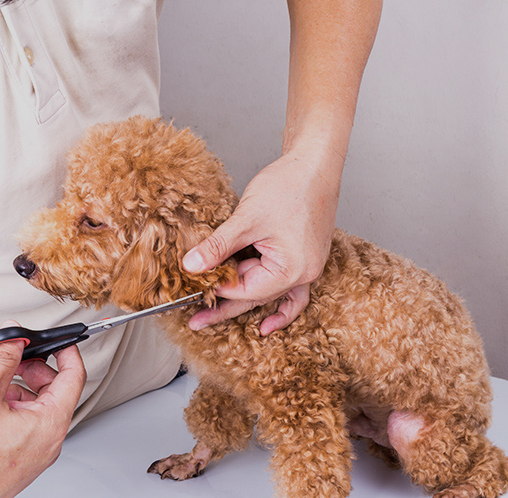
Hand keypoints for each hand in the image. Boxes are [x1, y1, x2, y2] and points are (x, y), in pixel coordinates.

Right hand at [0, 321, 85, 497]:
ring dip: (22, 390)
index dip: (66, 352)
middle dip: (35, 370)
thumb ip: (2, 361)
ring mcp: (38, 453)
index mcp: (52, 423)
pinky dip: (15, 410)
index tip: (58, 340)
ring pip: (40, 409)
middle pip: (57, 391)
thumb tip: (13, 339)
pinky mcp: (24, 461)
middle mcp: (51, 440)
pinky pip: (29, 427)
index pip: (74, 376)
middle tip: (15, 359)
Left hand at [183, 140, 340, 335]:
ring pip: (269, 293)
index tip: (192, 287)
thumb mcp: (247, 218)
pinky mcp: (306, 259)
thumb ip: (219, 245)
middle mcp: (305, 274)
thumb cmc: (290, 186)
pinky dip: (280, 307)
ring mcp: (308, 268)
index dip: (217, 288)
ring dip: (244, 303)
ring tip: (213, 317)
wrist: (315, 164)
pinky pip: (292, 292)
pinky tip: (269, 324)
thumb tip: (191, 266)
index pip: (246, 290)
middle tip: (195, 322)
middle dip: (224, 307)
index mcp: (293, 269)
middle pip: (257, 297)